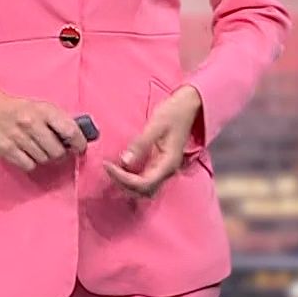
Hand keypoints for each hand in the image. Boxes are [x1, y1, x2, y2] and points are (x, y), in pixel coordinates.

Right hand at [0, 89, 88, 171]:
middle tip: (59, 150)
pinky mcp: (7, 150)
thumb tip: (80, 138)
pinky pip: (30, 166)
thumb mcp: (43, 107)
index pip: (70, 131)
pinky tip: (30, 154)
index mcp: (45, 111)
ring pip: (45, 160)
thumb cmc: (22, 109)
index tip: (80, 148)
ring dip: (47, 158)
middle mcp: (32, 124)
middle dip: (61, 154)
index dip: (79, 143)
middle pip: (57, 151)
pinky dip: (32, 163)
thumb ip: (61, 121)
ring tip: (42, 149)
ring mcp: (19, 138)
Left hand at [104, 85, 201, 199]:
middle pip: (144, 191)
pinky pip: (145, 178)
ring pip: (145, 188)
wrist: (189, 105)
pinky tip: (121, 167)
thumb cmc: (175, 113)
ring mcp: (164, 168)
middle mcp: (167, 170)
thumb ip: (141, 144)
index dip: (123, 179)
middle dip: (123, 184)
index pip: (143, 183)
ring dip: (127, 184)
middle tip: (108, 168)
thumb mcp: (156, 125)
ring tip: (113, 169)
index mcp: (168, 163)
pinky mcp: (160, 163)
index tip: (108, 165)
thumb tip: (125, 161)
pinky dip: (131, 178)